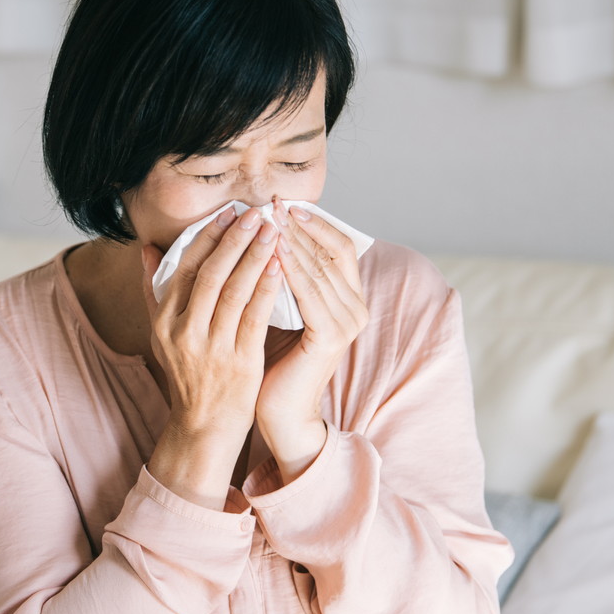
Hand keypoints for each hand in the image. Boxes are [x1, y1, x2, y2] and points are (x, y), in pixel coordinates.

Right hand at [140, 206, 282, 508]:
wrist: (204, 427)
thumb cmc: (189, 376)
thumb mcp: (162, 335)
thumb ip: (155, 291)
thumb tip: (146, 249)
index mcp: (164, 323)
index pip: (183, 270)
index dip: (206, 239)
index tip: (227, 215)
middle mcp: (184, 334)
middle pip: (209, 276)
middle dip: (234, 241)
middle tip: (255, 213)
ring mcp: (212, 350)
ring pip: (234, 293)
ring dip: (255, 257)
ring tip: (273, 231)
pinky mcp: (241, 364)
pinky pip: (256, 318)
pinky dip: (268, 289)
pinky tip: (281, 267)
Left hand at [256, 201, 369, 480]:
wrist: (279, 412)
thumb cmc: (272, 360)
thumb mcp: (276, 308)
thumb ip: (278, 274)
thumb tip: (258, 231)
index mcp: (346, 297)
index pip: (336, 244)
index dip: (312, 220)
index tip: (280, 201)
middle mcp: (355, 307)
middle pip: (331, 250)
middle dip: (300, 224)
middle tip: (272, 201)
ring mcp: (348, 322)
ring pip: (320, 268)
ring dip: (294, 240)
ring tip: (269, 218)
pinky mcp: (332, 337)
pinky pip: (311, 294)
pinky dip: (292, 271)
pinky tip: (272, 253)